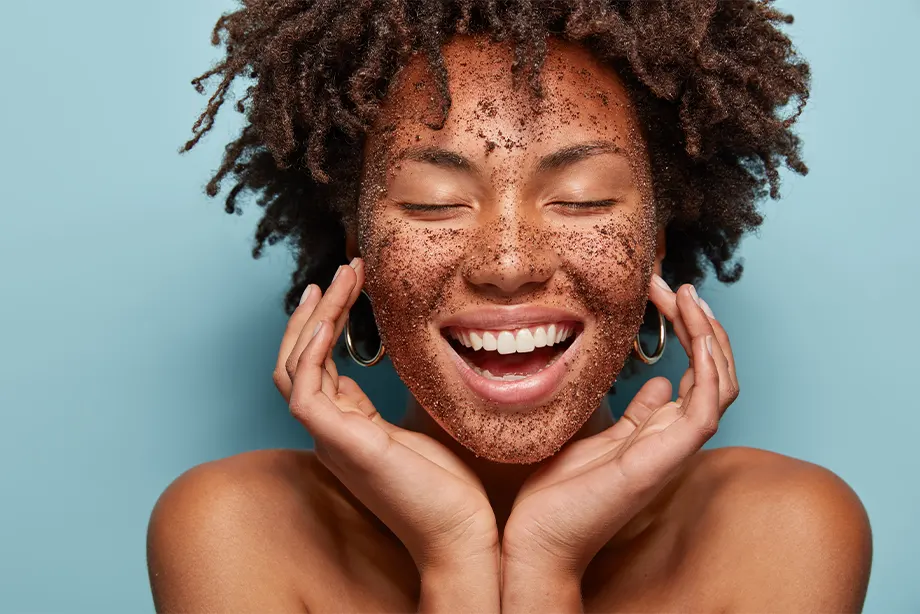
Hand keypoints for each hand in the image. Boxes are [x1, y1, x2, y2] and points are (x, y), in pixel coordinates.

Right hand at [272, 259, 498, 575]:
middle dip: (315, 313)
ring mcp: (331, 439)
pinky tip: (328, 318)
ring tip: (339, 279)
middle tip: (340, 273)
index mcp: (347, 430)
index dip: (327, 325)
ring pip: (295, 368)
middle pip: (298, 363)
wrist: (461, 537)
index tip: (348, 286)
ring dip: (313, 319)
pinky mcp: (340, 444)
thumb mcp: (416, 432)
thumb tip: (376, 374)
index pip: (318, 368)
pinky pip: (304, 390)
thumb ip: (388, 405)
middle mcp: (331, 433)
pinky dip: (309, 351)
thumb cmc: (448, 490)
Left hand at [502, 276, 738, 582]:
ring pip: (720, 385)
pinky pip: (706, 409)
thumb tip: (655, 383)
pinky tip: (694, 333)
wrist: (538, 539)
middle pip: (715, 372)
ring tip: (687, 297)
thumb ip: (632, 412)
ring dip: (709, 336)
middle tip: (675, 285)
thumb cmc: (559, 492)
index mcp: (659, 430)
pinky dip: (709, 368)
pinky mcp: (664, 459)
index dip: (687, 329)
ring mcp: (672, 448)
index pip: (696, 371)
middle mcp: (673, 436)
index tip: (660, 292)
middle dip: (701, 323)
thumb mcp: (596, 435)